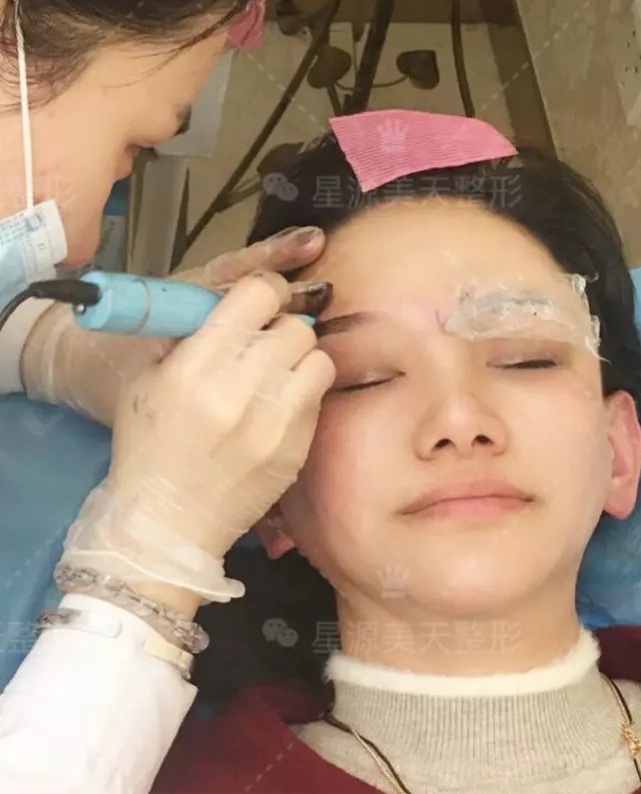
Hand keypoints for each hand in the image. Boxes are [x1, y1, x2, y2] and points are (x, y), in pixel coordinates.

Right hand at [59, 271, 335, 608]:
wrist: (167, 524)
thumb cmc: (149, 448)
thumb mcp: (148, 382)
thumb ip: (187, 337)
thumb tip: (227, 303)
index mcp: (197, 367)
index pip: (257, 296)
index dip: (263, 291)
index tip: (259, 300)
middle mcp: (242, 390)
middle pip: (295, 326)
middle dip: (282, 328)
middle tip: (267, 343)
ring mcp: (276, 422)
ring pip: (319, 358)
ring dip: (301, 360)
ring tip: (279, 374)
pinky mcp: (298, 448)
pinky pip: (319, 398)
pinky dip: (304, 394)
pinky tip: (281, 406)